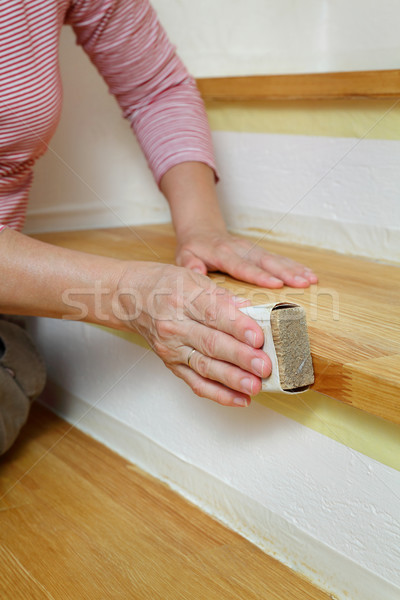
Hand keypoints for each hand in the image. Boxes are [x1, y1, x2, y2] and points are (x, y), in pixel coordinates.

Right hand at [117, 262, 270, 406]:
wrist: (130, 299)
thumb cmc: (164, 285)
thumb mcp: (193, 278)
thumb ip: (223, 295)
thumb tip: (250, 309)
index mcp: (184, 298)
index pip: (213, 314)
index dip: (238, 327)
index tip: (258, 337)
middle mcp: (175, 325)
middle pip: (211, 343)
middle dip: (240, 357)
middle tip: (263, 366)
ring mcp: (172, 348)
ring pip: (205, 366)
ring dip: (232, 379)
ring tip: (254, 386)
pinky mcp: (171, 364)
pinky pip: (195, 383)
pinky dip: (218, 394)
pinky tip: (240, 399)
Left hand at [175, 229, 317, 288]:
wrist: (202, 230)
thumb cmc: (193, 248)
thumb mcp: (184, 256)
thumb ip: (190, 265)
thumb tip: (196, 273)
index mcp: (223, 253)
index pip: (243, 266)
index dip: (260, 275)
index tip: (276, 284)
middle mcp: (241, 249)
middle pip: (266, 261)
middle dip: (286, 272)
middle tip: (303, 282)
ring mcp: (253, 248)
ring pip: (276, 259)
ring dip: (295, 269)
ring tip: (311, 279)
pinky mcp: (260, 251)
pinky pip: (279, 258)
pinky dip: (295, 265)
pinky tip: (309, 273)